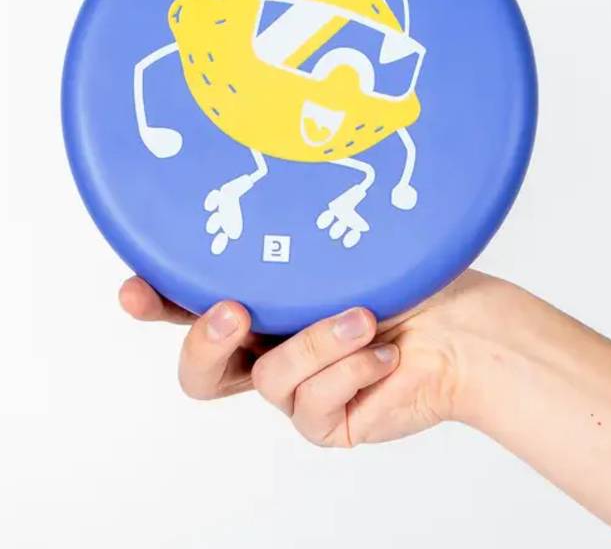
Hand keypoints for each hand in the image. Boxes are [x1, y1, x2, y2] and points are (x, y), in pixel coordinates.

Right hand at [119, 270, 503, 445]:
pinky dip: (348, 372)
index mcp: (265, 299)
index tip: (135, 287)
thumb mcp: (342, 249)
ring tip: (361, 319)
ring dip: (312, 344)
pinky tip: (382, 354)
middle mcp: (270, 346)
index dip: (155, 300)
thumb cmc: (412, 277)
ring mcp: (296, 386)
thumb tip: (265, 198)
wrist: (467, 327)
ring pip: (265, 381)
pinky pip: (311, 407)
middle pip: (199, 369)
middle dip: (202, 342)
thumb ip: (293, 237)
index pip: (190, 303)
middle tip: (231, 312)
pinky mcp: (326, 421)